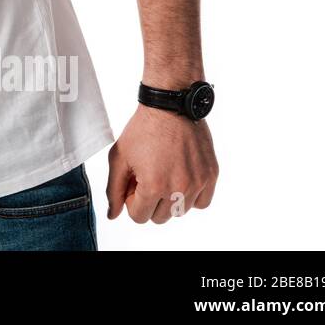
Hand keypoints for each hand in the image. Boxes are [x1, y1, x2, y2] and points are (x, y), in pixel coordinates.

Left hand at [106, 105, 218, 222]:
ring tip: (164, 173)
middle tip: (148, 176)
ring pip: (181, 211)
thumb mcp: (119, 158)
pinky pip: (202, 202)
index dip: (132, 199)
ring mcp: (198, 183)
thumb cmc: (143, 130)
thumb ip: (114, 190)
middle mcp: (179, 188)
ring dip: (170, 199)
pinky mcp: (211, 175)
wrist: (170, 106)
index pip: (139, 216)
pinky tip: (180, 177)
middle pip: (160, 217)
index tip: (134, 182)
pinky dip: (191, 195)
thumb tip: (113, 215)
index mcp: (154, 186)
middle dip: (149, 201)